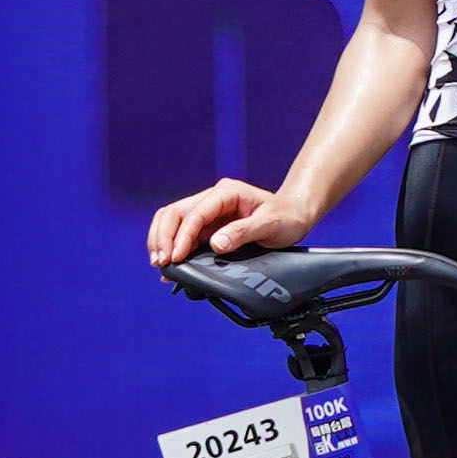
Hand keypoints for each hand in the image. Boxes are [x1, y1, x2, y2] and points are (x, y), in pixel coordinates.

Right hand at [146, 181, 311, 267]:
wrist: (295, 216)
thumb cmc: (286, 217)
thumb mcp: (270, 224)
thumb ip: (242, 232)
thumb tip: (216, 244)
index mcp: (227, 193)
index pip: (195, 213)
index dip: (182, 236)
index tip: (176, 256)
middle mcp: (213, 199)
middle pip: (175, 213)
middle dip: (163, 237)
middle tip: (162, 263)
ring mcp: (208, 212)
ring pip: (173, 221)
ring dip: (163, 241)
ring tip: (161, 264)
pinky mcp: (208, 226)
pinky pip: (183, 234)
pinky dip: (172, 247)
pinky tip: (170, 264)